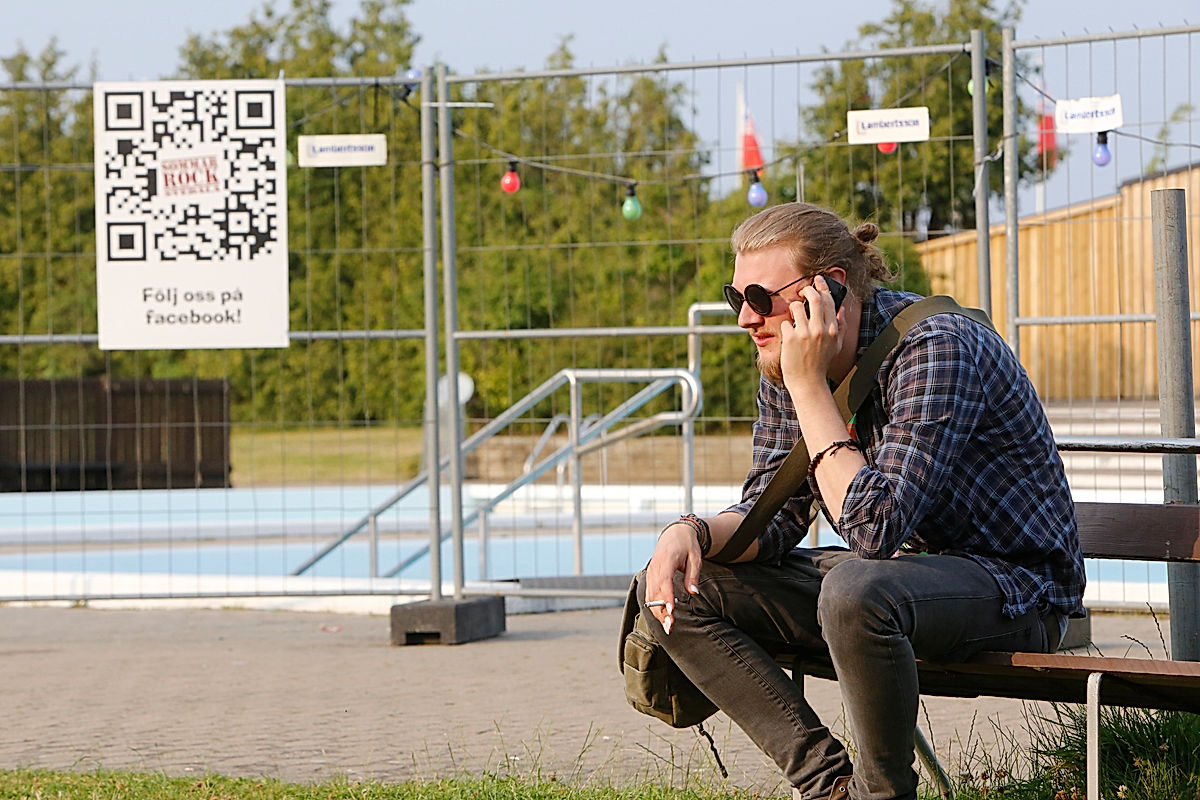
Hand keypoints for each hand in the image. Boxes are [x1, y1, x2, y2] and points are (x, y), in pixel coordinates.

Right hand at [644, 522, 701, 634]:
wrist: (675, 534)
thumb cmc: (687, 545)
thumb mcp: (695, 558)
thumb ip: (692, 576)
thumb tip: (694, 592)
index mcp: (666, 560)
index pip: (664, 581)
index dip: (666, 596)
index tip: (671, 610)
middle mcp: (655, 568)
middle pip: (655, 592)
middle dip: (661, 611)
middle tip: (671, 626)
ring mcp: (650, 573)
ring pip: (650, 596)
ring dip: (658, 612)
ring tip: (668, 626)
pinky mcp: (651, 577)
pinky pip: (650, 594)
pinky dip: (655, 607)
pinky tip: (663, 617)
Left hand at [779, 275, 843, 390]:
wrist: (808, 381)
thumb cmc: (821, 363)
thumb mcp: (836, 346)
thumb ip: (840, 327)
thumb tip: (842, 309)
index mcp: (832, 329)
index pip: (829, 301)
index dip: (822, 287)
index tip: (817, 280)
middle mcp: (820, 329)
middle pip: (814, 297)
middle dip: (807, 290)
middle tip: (802, 292)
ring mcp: (805, 333)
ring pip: (797, 306)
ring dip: (794, 308)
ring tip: (794, 317)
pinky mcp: (790, 338)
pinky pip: (786, 322)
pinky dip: (787, 327)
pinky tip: (789, 336)